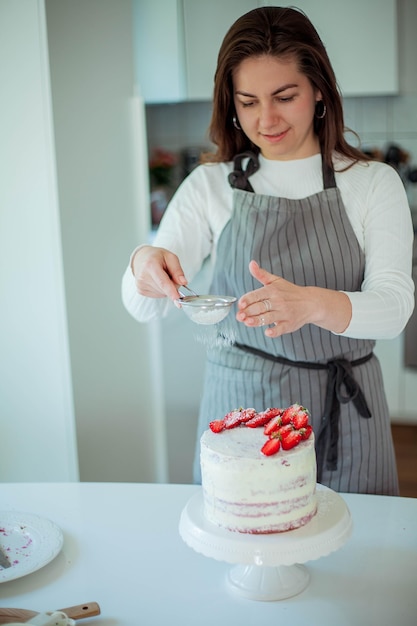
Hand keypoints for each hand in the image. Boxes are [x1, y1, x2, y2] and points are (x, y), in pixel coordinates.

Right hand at [131, 245, 187, 300]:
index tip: (177, 299)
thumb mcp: (170, 257)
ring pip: (162, 293)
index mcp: (150, 265)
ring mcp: (141, 285)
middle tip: (169, 274)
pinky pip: (158, 295)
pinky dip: (161, 290)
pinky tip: (156, 281)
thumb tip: (183, 283)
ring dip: (166, 288)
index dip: (171, 291)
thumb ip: (177, 270)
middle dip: (172, 285)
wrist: (141, 258)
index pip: (162, 282)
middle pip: (164, 289)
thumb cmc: (157, 257)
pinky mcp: (141, 290)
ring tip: (161, 276)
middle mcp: (143, 276)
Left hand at [236, 260, 351, 336]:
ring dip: (257, 320)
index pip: (257, 295)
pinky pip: (281, 328)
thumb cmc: (290, 291)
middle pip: (260, 307)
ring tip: (247, 322)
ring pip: (268, 318)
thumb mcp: (276, 281)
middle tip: (239, 316)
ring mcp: (284, 313)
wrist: (311, 302)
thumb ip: (261, 274)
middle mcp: (278, 302)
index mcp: (272, 291)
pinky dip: (274, 331)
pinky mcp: (289, 324)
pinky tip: (267, 332)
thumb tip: (251, 263)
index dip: (247, 299)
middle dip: (248, 312)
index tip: (240, 304)